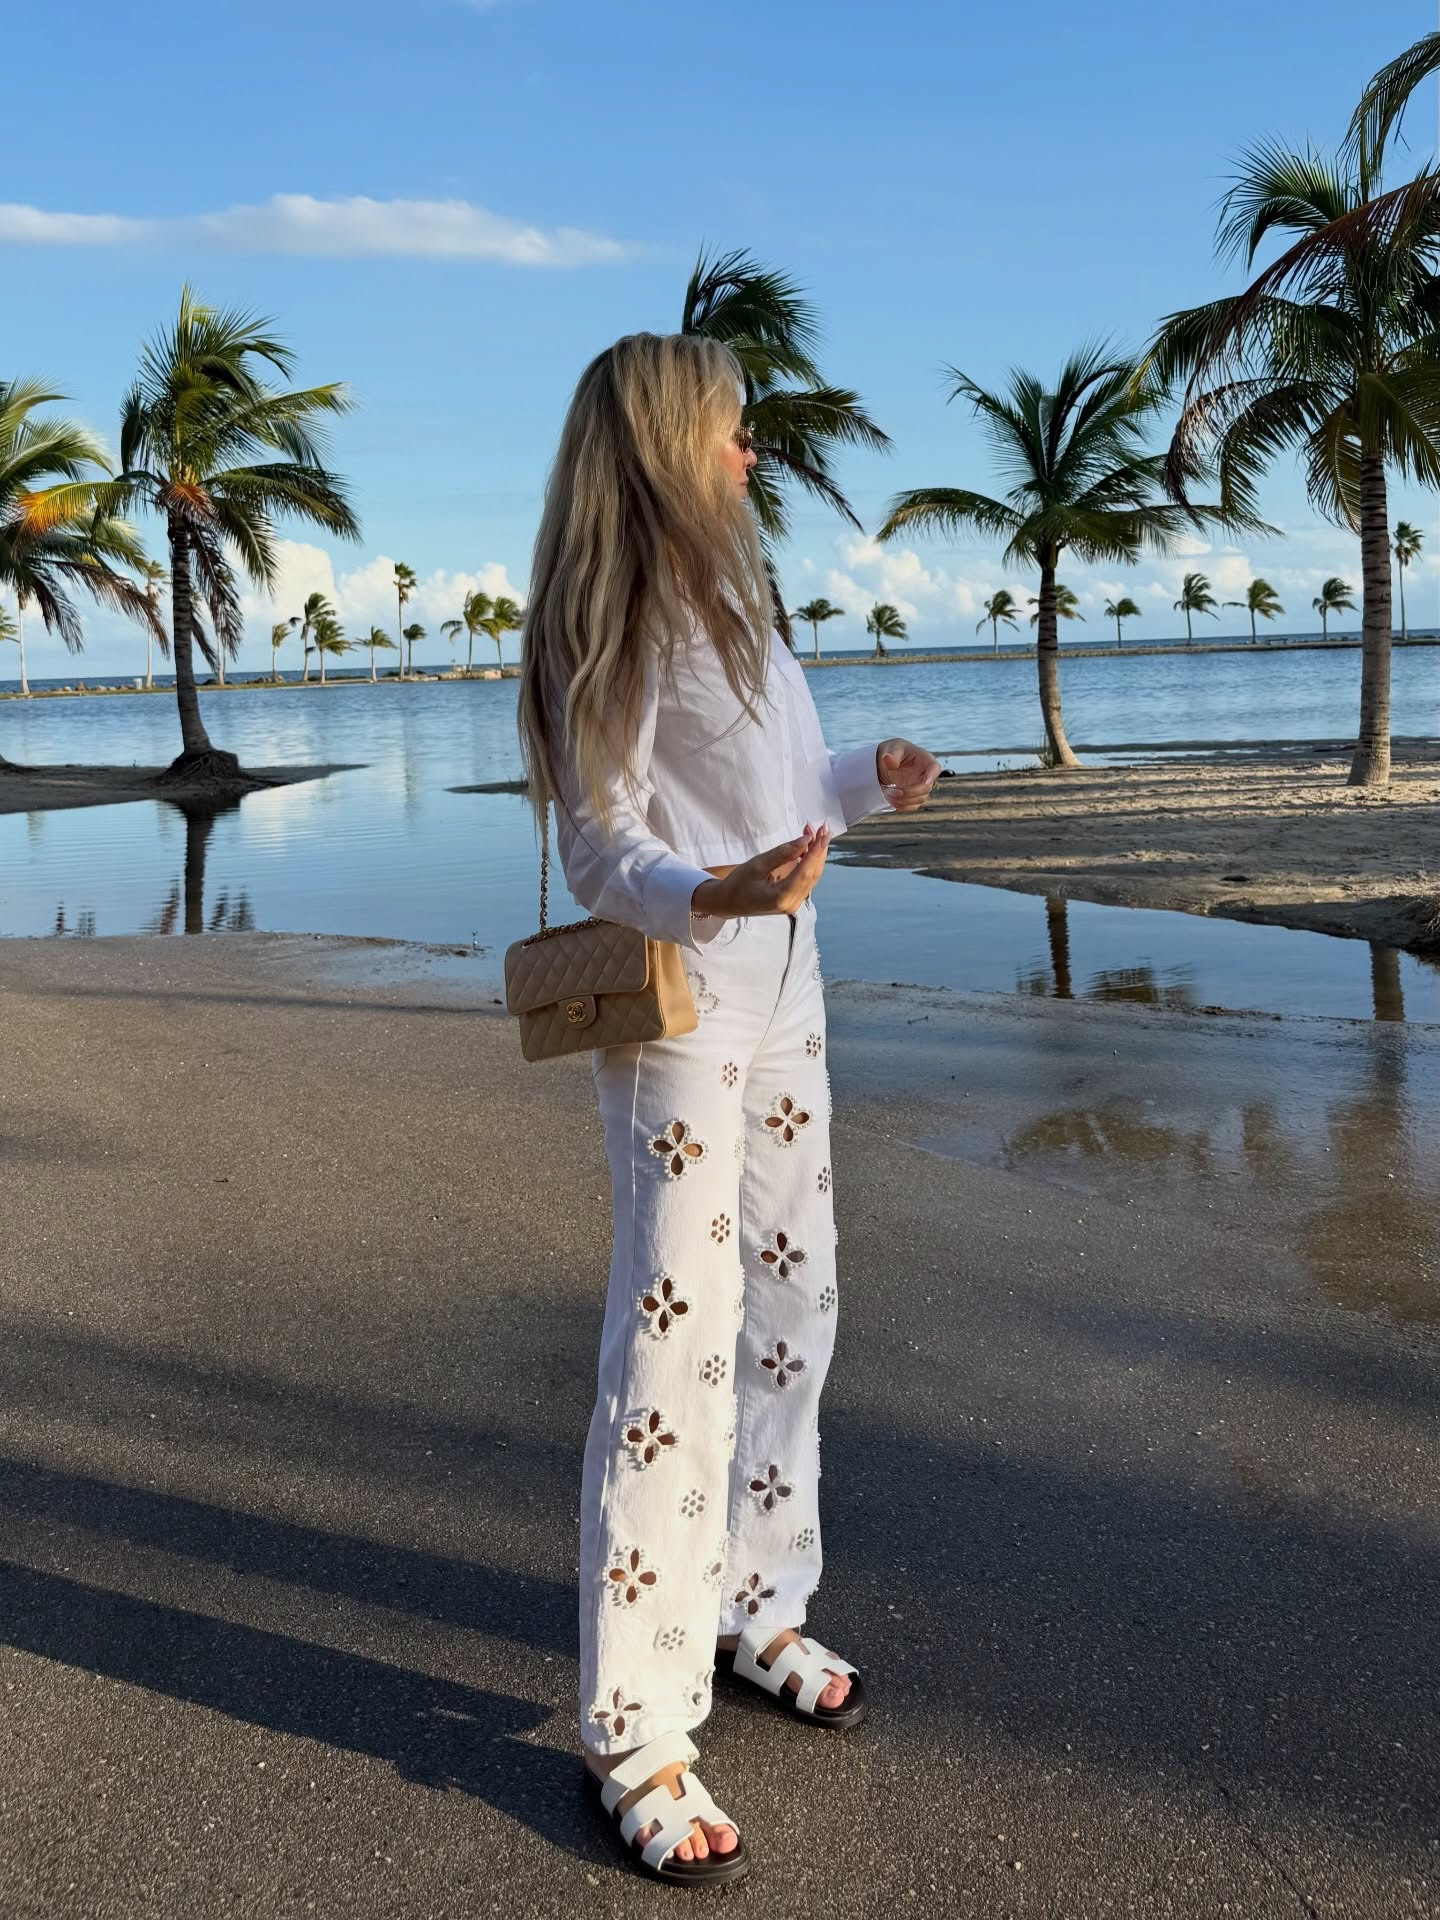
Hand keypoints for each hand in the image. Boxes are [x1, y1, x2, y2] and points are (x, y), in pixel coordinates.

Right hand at [692, 825, 829, 917]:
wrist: (727, 903)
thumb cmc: (737, 884)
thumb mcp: (757, 864)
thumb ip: (782, 853)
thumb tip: (805, 840)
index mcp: (782, 897)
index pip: (806, 871)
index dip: (817, 850)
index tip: (824, 832)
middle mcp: (792, 903)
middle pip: (813, 873)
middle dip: (819, 849)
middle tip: (822, 828)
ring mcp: (794, 903)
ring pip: (812, 876)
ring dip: (815, 854)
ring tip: (815, 833)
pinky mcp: (792, 899)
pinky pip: (806, 878)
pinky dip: (809, 862)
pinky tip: (809, 847)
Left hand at [877, 737, 941, 811]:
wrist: (887, 761)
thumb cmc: (893, 751)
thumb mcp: (891, 749)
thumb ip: (891, 754)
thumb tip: (888, 759)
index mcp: (925, 760)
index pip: (935, 769)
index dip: (931, 777)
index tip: (922, 783)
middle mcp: (927, 774)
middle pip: (926, 788)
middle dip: (909, 792)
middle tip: (891, 791)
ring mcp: (921, 787)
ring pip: (920, 799)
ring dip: (904, 800)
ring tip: (887, 794)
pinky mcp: (914, 796)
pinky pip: (913, 806)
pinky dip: (902, 806)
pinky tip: (891, 801)